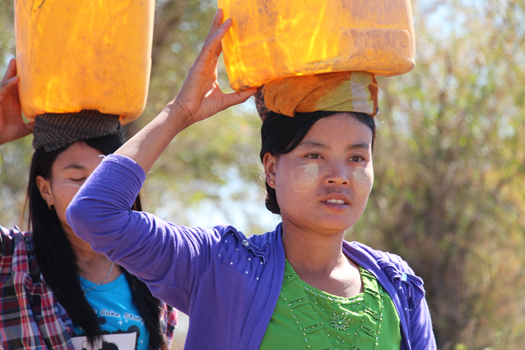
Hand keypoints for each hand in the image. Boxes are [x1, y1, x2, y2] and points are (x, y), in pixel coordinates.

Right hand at [0, 59, 32, 144]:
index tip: (34, 71)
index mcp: (15, 102)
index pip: (21, 88)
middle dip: (17, 70)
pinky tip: (18, 78)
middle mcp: (8, 98)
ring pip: (7, 81)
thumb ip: (35, 124)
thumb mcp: (26, 128)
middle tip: (23, 58)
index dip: (26, 79)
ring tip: (16, 61)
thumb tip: (48, 123)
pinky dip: (10, 83)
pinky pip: (4, 89)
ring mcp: (2, 97)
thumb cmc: (7, 133)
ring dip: (12, 71)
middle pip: (14, 81)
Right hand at [170, 9, 256, 126]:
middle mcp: (205, 63)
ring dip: (217, 26)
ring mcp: (200, 63)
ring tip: (223, 13)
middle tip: (225, 11)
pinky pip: (208, 48)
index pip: (218, 49)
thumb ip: (240, 95)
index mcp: (209, 69)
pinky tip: (223, 29)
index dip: (224, 37)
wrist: (187, 114)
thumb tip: (255, 90)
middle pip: (213, 40)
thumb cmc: (202, 108)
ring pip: (210, 40)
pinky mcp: (198, 66)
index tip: (231, 25)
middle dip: (218, 25)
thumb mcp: (225, 101)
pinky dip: (216, 38)